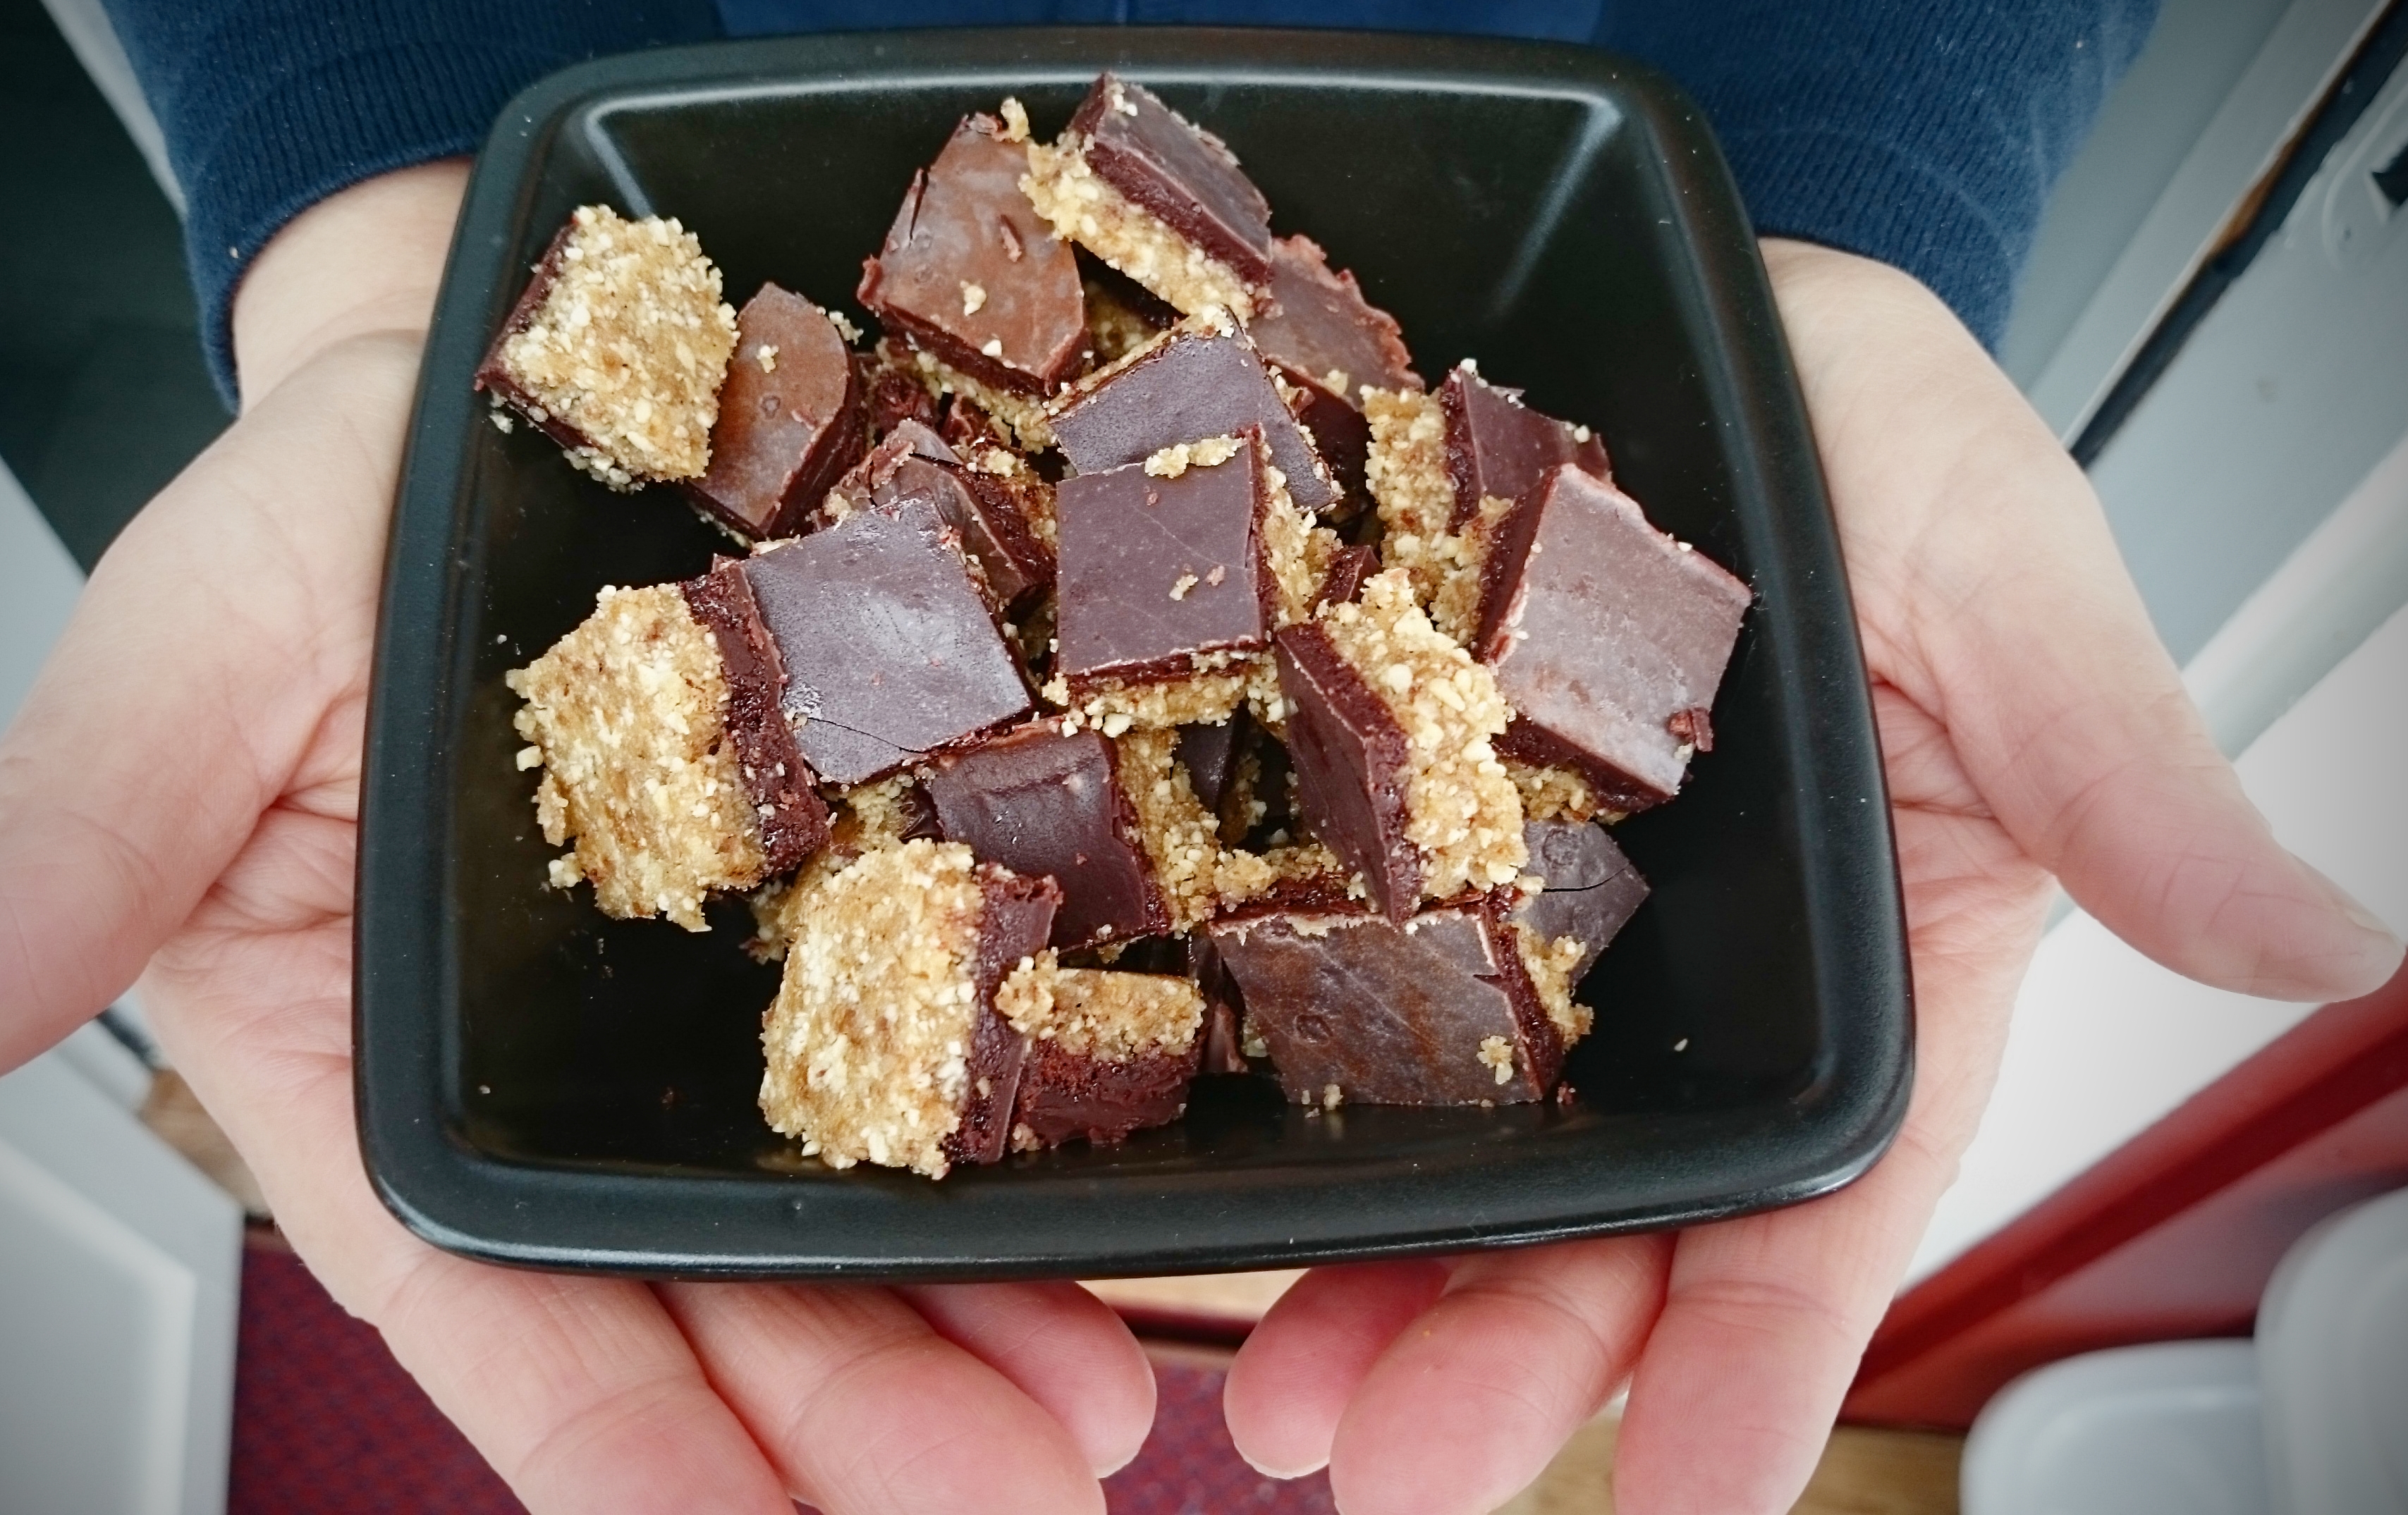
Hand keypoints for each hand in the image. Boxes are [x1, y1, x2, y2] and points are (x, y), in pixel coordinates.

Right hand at [0, 164, 1152, 1514]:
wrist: (503, 362)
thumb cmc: (318, 515)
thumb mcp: (181, 662)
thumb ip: (68, 853)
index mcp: (381, 1068)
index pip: (494, 1307)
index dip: (620, 1448)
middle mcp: (570, 1068)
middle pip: (713, 1299)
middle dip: (855, 1422)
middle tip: (1005, 1494)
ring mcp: (733, 996)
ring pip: (849, 1216)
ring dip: (968, 1331)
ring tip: (1085, 1416)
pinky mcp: (864, 891)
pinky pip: (956, 1048)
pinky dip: (1023, 1152)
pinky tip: (1105, 1228)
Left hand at [1220, 238, 2404, 1513]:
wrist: (1670, 314)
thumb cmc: (1867, 430)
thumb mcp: (2006, 570)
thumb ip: (2117, 769)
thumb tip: (2318, 945)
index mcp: (1874, 958)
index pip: (1833, 1200)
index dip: (1765, 1355)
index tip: (1702, 1494)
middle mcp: (1689, 981)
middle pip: (1614, 1216)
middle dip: (1511, 1351)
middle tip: (1385, 1458)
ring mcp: (1523, 923)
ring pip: (1462, 1149)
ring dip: (1373, 1282)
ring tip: (1274, 1393)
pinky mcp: (1384, 842)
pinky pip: (1326, 991)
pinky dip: (1280, 1097)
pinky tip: (1215, 1189)